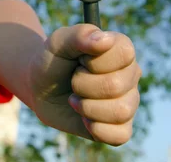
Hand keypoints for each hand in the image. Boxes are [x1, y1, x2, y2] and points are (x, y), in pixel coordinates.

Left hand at [29, 24, 141, 145]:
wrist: (40, 88)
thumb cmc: (52, 61)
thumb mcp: (57, 42)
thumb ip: (79, 35)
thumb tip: (104, 40)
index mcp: (120, 49)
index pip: (124, 53)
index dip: (94, 60)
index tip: (79, 59)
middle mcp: (130, 74)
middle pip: (116, 85)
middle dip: (82, 85)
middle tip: (73, 80)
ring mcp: (129, 101)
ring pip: (120, 111)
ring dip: (87, 107)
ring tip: (76, 99)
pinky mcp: (121, 126)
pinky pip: (119, 135)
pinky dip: (94, 128)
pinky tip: (84, 118)